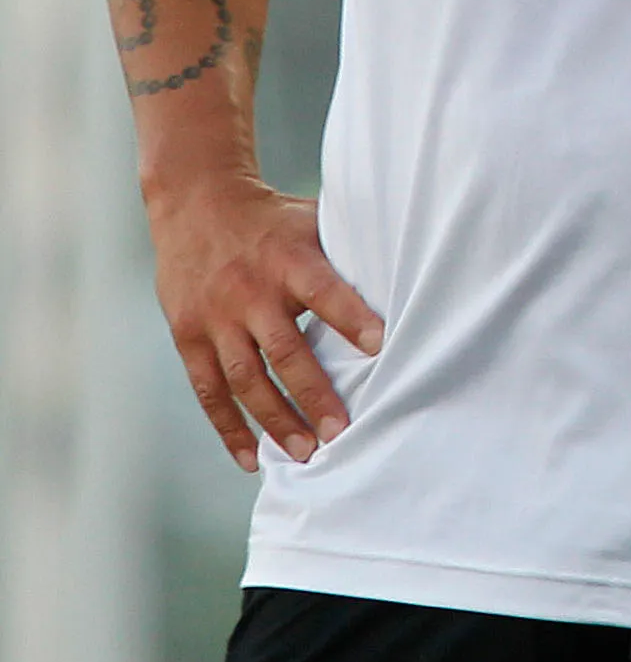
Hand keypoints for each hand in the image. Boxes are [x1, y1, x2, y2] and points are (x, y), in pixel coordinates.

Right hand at [146, 175, 382, 471]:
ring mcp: (215, 318)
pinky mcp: (188, 336)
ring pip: (245, 379)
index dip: (351, 318)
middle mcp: (250, 292)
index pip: (324, 291)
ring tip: (304, 453)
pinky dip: (230, 428)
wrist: (196, 203)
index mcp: (288, 259)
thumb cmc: (273, 219)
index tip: (380, 347)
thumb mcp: (312, 220)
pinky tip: (253, 458)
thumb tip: (413, 268)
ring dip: (275, 420)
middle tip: (341, 431)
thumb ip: (348, 252)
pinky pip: (208, 390)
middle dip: (313, 394)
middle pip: (283, 350)